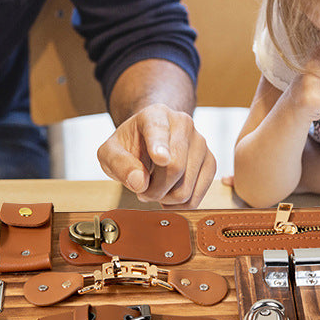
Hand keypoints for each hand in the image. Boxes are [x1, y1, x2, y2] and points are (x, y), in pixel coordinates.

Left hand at [97, 103, 215, 207]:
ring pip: (185, 188)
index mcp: (156, 115)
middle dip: (153, 190)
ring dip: (164, 198)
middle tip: (141, 188)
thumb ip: (118, 164)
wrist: (150, 138)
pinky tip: (168, 194)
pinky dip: (178, 204)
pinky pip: (196, 197)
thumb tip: (140, 182)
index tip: (160, 158)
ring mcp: (201, 142)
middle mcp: (183, 124)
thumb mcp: (110, 151)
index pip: (158, 131)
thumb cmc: (130, 144)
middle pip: (174, 168)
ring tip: (154, 187)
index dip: (159, 146)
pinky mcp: (210, 162)